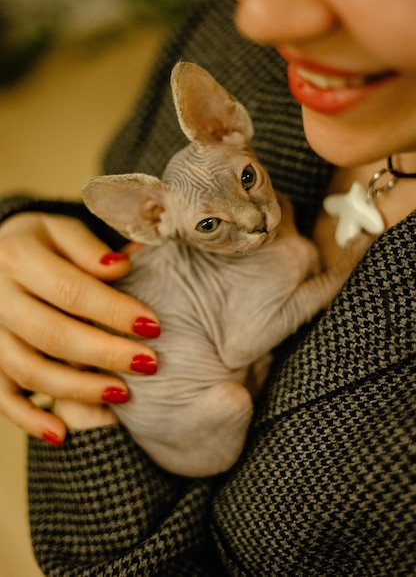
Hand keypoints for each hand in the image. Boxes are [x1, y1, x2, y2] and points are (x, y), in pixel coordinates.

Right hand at [0, 212, 159, 443]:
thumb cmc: (41, 243)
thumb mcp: (61, 230)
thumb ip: (88, 248)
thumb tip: (121, 267)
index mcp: (17, 257)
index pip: (71, 291)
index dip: (114, 312)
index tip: (153, 326)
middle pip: (52, 335)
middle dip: (106, 354)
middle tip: (149, 364)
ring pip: (29, 370)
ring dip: (78, 389)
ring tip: (123, 396)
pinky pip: (2, 396)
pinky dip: (28, 419)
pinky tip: (62, 433)